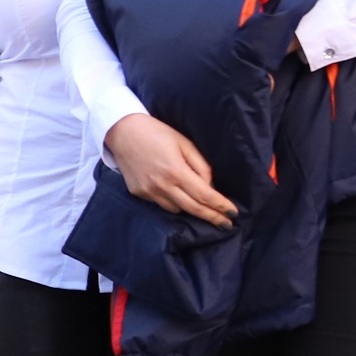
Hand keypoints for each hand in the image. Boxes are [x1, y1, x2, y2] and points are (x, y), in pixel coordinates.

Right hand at [105, 113, 236, 226]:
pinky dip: (173, 202)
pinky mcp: (139, 193)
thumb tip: (210, 186)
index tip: (233, 213)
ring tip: (200, 205)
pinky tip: (176, 194)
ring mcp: (148, 192)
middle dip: (212, 217)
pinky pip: (162, 204)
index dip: (220, 206)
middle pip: (193, 209)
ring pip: (177, 210)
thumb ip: (201, 165)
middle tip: (227, 224)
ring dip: (191, 209)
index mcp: (176, 171)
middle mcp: (162, 185)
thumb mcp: (184, 143)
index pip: (204, 195)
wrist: (123, 132)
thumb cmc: (157, 133)